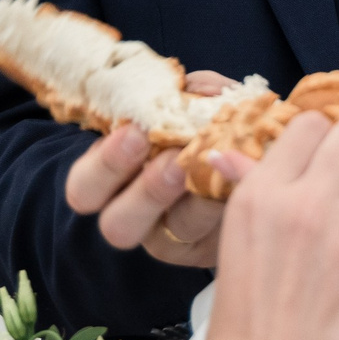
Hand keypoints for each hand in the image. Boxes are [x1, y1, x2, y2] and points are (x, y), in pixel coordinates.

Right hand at [62, 70, 234, 267]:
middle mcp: (138, 216)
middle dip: (145, 192)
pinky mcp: (212, 249)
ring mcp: (175, 238)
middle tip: (174, 160)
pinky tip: (244, 177)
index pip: (84, 188)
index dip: (104, 165)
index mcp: (117, 177)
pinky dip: (231, 201)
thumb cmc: (212, 124)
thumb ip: (190, 93)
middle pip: (117, 227)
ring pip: (175, 232)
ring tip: (220, 168)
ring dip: (196, 199)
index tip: (136, 132)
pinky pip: (216, 235)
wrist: (254, 154)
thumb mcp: (197, 101)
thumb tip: (192, 90)